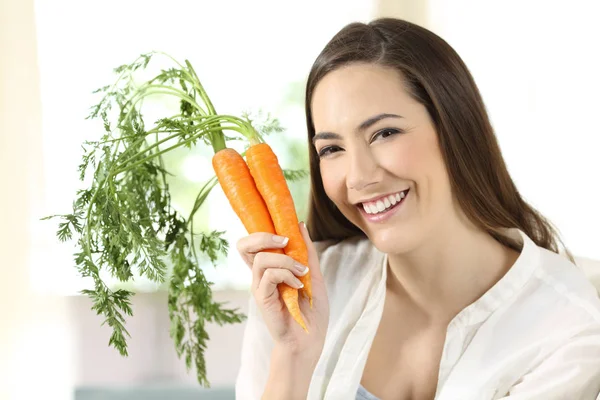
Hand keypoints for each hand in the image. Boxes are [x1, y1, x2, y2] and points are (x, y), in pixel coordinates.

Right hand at [236, 222, 328, 356]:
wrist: (310, 338)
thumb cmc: (311, 310)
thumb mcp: (313, 273)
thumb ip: (307, 250)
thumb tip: (300, 224)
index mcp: (270, 267)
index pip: (253, 242)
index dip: (262, 230)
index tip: (286, 232)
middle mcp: (260, 275)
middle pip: (243, 245)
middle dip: (263, 236)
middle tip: (285, 242)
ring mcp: (259, 286)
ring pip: (261, 258)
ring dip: (286, 260)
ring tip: (302, 272)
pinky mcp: (261, 297)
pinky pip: (269, 275)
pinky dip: (287, 275)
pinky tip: (298, 286)